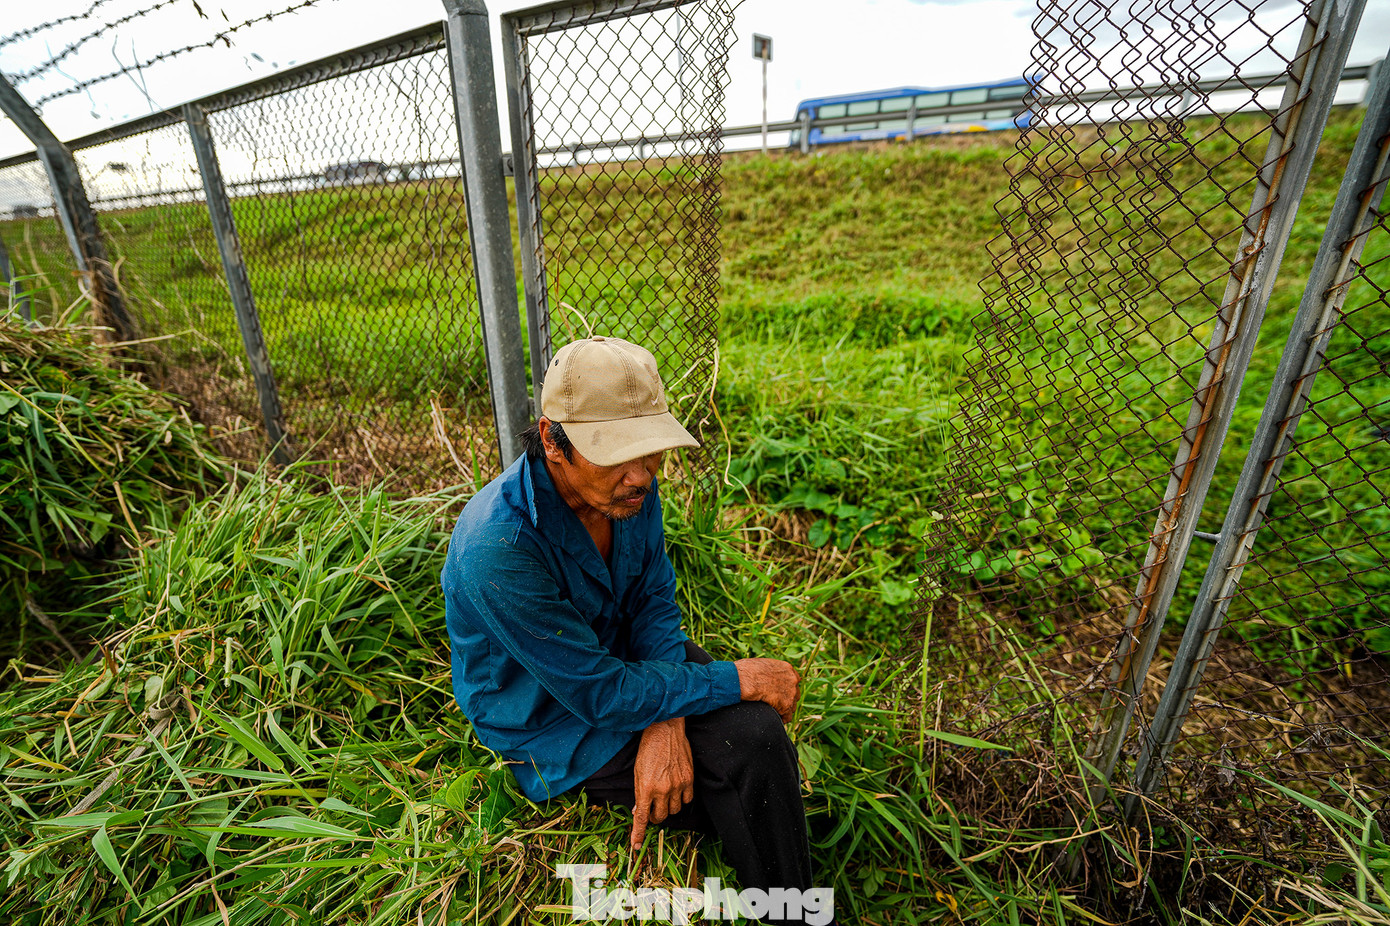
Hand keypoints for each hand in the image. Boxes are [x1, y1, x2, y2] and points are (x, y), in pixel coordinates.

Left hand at [629, 717, 693, 853]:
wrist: (664, 730)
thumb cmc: (648, 750)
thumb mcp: (637, 772)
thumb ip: (639, 793)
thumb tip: (639, 810)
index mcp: (646, 788)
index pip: (642, 818)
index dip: (638, 834)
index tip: (636, 845)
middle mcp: (662, 789)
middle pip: (660, 817)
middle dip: (654, 816)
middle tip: (652, 808)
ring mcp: (677, 785)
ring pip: (674, 810)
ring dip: (668, 808)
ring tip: (664, 796)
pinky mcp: (689, 779)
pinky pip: (687, 799)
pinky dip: (681, 799)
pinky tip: (676, 790)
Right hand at [734, 658, 800, 722]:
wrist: (743, 679)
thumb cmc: (745, 671)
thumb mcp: (762, 665)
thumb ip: (770, 671)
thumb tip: (765, 677)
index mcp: (787, 668)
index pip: (793, 681)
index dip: (786, 688)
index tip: (780, 693)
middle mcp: (792, 679)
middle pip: (795, 694)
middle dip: (787, 699)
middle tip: (776, 704)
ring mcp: (791, 693)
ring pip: (792, 706)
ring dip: (784, 710)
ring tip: (774, 713)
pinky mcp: (786, 705)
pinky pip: (787, 717)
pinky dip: (781, 719)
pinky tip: (774, 719)